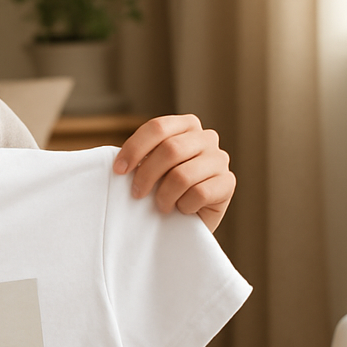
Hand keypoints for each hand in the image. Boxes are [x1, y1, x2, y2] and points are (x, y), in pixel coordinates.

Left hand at [112, 115, 234, 232]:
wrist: (187, 221)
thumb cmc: (164, 189)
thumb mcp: (150, 168)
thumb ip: (141, 157)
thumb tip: (117, 163)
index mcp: (186, 125)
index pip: (158, 127)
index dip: (134, 148)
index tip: (118, 170)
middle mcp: (206, 137)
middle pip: (170, 149)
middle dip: (146, 175)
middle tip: (137, 194)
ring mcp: (220, 159)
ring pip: (182, 175)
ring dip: (164, 195)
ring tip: (160, 205)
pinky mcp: (228, 182)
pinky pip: (199, 193)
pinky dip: (183, 205)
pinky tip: (182, 208)